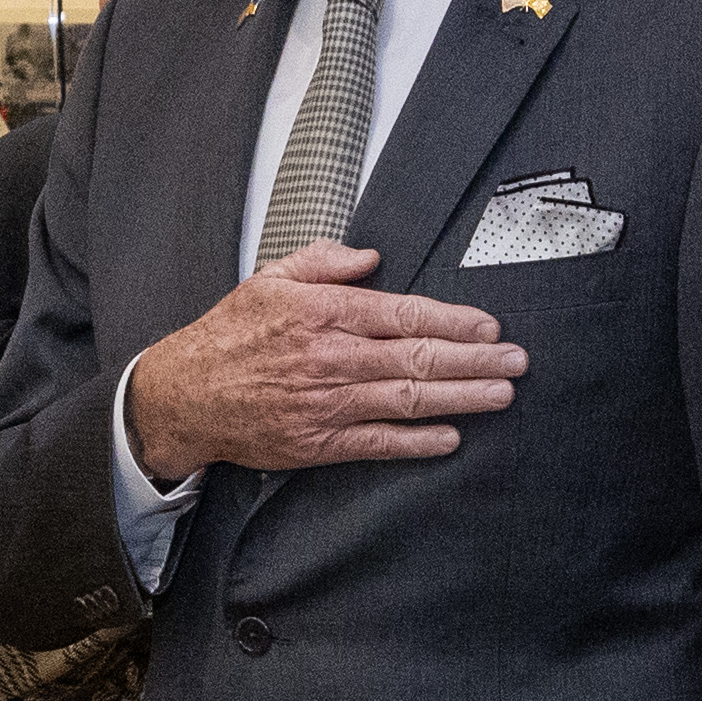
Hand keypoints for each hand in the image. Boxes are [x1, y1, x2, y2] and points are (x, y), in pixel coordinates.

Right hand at [121, 242, 518, 479]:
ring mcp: (326, 404)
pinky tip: (452, 438)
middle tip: (517, 360)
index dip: (453, 321)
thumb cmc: (229, 335)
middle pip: (418, 358)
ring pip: (408, 400)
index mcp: (322, 313)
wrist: (185, 396)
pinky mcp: (319, 443)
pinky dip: (418, 442)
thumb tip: (372, 257)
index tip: (489, 326)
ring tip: (502, 394)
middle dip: (475, 360)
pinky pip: (378, 443)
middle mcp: (330, 358)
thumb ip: (323, 262)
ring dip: (462, 398)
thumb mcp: (269, 279)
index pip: (403, 314)